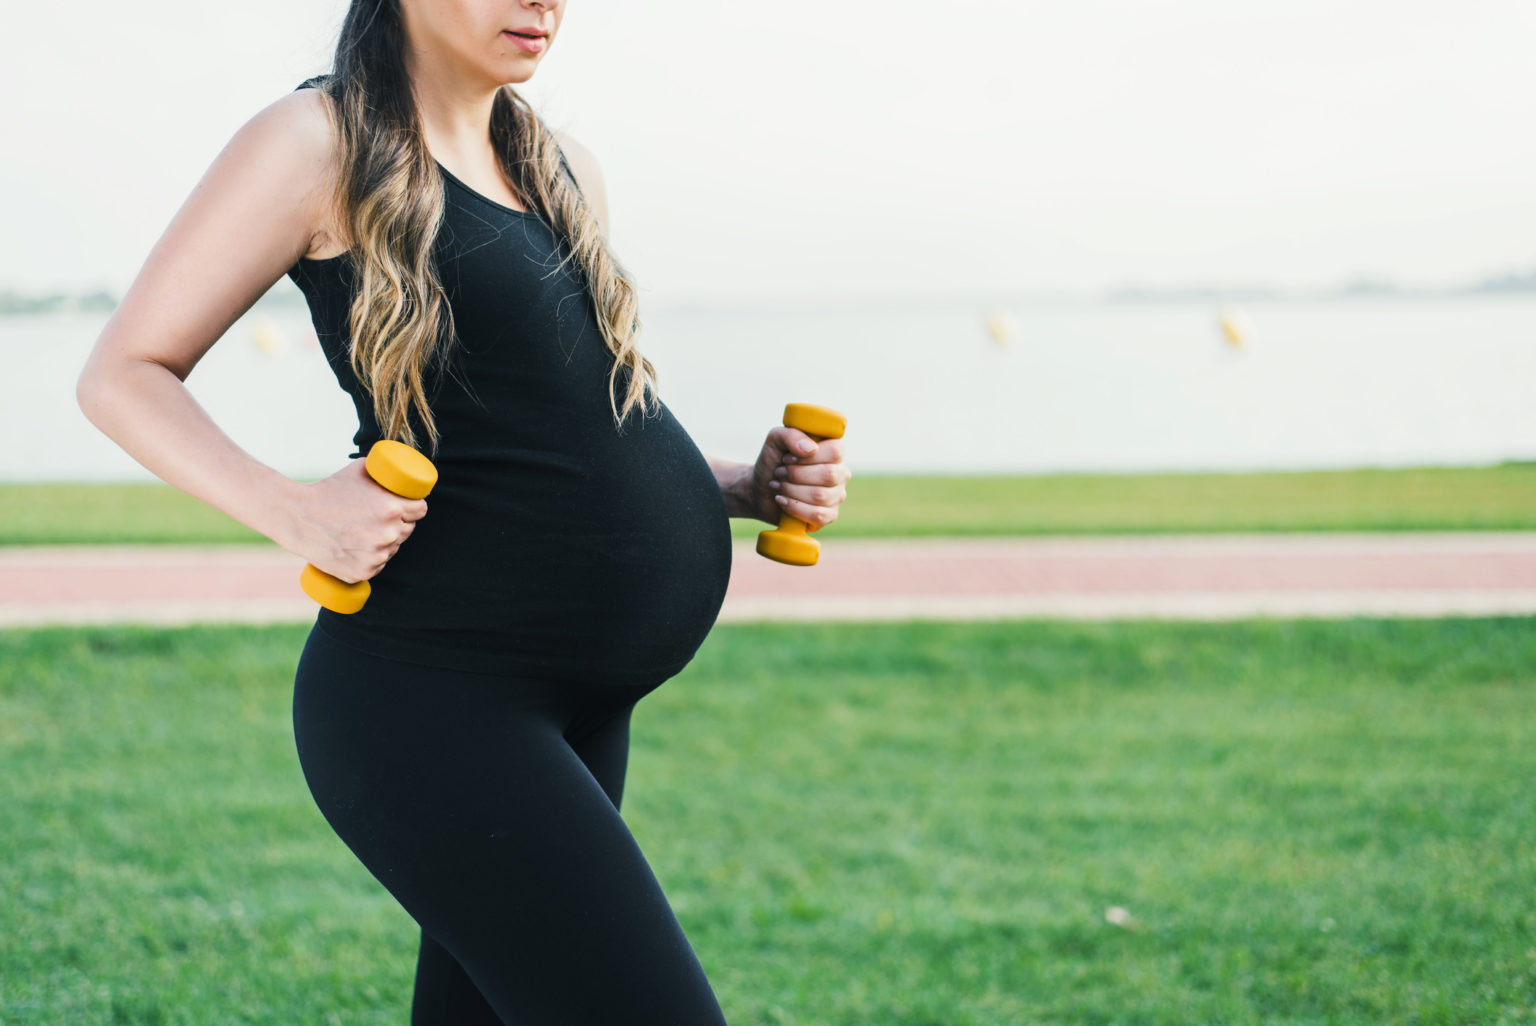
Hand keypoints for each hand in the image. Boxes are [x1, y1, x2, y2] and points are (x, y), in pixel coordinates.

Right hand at [282, 457, 428, 582]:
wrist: (297, 517)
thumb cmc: (328, 489)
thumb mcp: (359, 469)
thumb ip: (383, 471)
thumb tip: (400, 468)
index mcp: (392, 508)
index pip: (421, 510)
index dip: (414, 507)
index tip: (407, 506)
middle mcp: (388, 534)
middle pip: (408, 530)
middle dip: (398, 524)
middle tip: (379, 518)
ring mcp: (376, 556)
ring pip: (393, 549)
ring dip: (385, 542)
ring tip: (364, 532)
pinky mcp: (363, 572)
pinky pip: (378, 565)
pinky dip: (371, 559)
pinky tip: (359, 549)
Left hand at [744, 426, 851, 528]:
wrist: (760, 488)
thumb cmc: (773, 461)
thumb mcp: (775, 440)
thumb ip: (791, 435)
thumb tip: (811, 449)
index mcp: (833, 452)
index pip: (836, 451)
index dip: (809, 456)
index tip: (788, 458)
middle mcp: (840, 473)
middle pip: (829, 474)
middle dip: (796, 474)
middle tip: (780, 472)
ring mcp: (837, 495)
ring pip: (820, 495)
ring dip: (791, 490)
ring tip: (779, 485)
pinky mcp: (829, 515)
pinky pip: (818, 515)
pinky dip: (794, 507)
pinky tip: (782, 500)